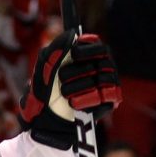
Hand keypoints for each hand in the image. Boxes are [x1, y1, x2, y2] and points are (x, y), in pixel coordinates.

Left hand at [20, 29, 121, 149]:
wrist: (47, 122)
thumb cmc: (45, 93)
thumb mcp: (45, 68)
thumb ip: (56, 49)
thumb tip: (73, 34)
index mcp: (87, 58)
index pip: (98, 46)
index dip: (88, 49)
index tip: (75, 54)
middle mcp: (101, 69)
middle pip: (102, 60)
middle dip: (77, 70)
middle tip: (62, 78)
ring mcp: (107, 85)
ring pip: (103, 78)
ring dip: (79, 86)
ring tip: (66, 95)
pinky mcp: (110, 102)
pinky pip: (107, 95)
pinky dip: (87, 99)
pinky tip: (75, 104)